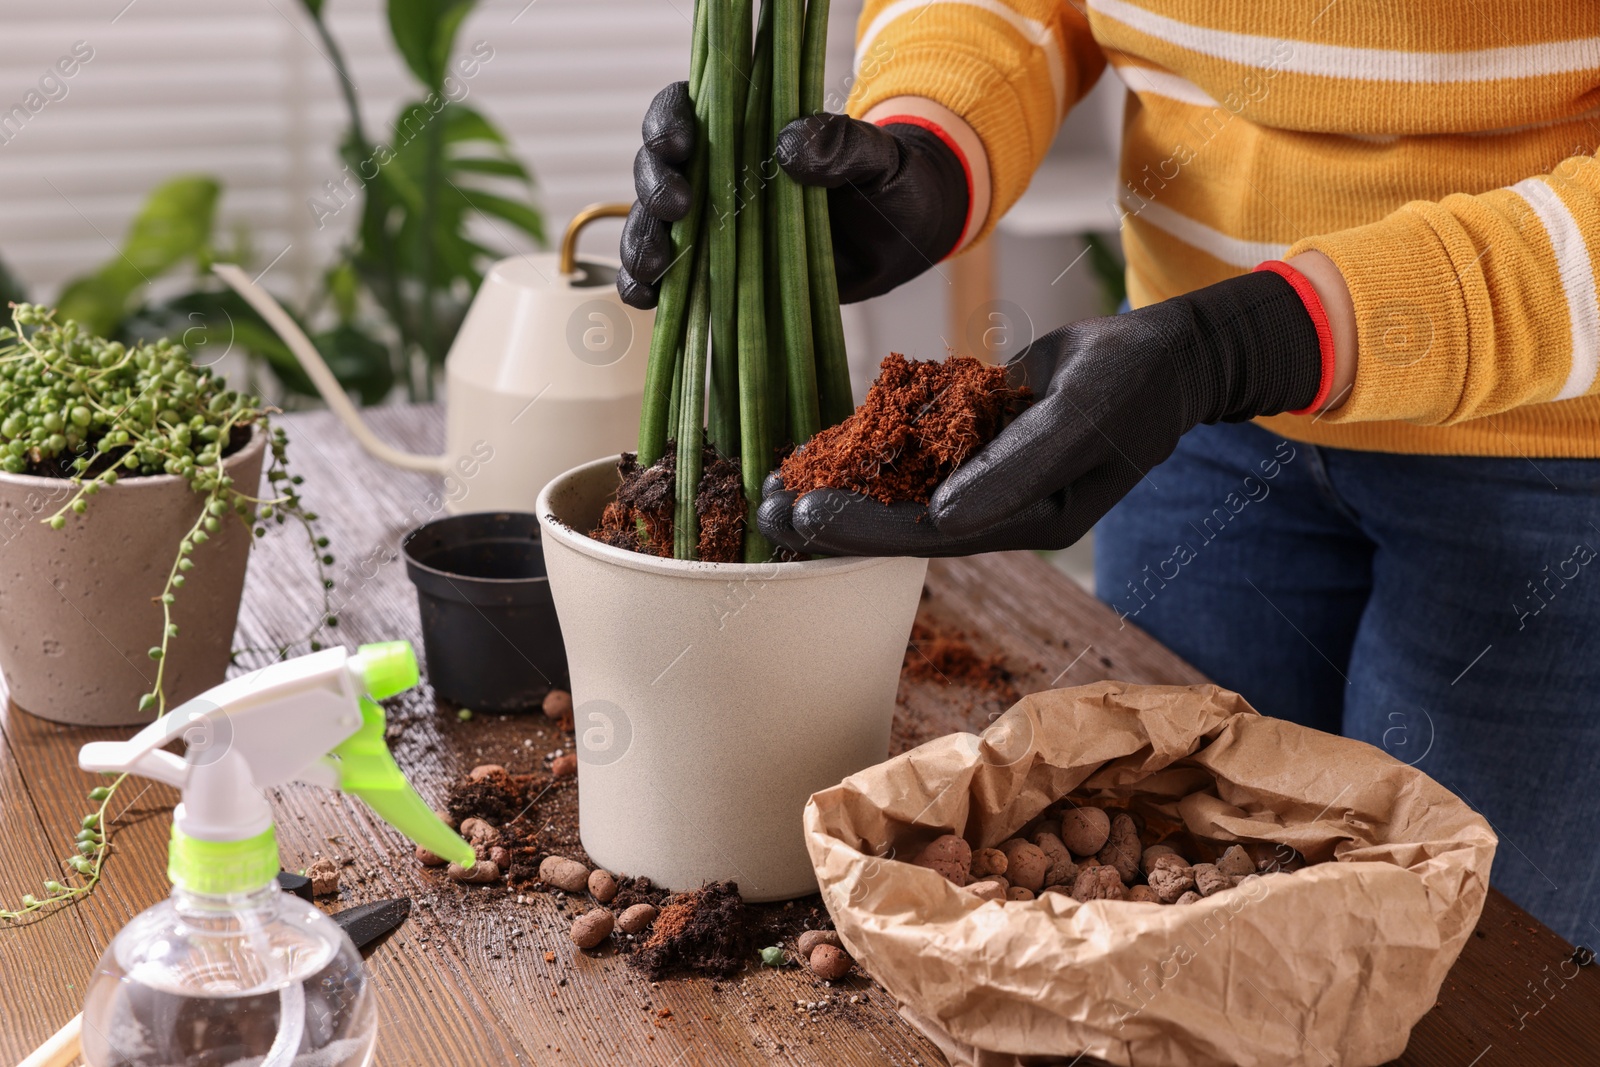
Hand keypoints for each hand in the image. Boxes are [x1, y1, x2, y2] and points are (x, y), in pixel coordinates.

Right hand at [617, 85, 969, 307]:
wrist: (900, 240)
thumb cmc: (888, 186)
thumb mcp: (878, 157)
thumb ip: (842, 143)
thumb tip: (789, 146)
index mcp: (744, 126)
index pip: (684, 109)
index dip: (668, 121)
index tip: (683, 145)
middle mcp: (714, 171)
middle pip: (654, 167)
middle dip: (653, 186)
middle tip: (677, 208)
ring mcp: (711, 225)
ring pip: (651, 224)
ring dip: (641, 242)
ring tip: (654, 267)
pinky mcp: (716, 272)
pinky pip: (666, 279)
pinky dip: (645, 288)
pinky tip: (646, 299)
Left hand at [758, 268, 1327, 556]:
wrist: (1164, 355)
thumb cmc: (1134, 386)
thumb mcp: (1080, 421)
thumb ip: (1014, 469)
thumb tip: (943, 519)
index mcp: (1029, 521)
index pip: (930, 535)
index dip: (862, 529)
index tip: (800, 517)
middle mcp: (1000, 508)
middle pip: (901, 522)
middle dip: (832, 518)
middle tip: (762, 510)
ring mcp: (988, 475)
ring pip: (898, 491)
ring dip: (837, 487)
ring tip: (769, 485)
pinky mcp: (978, 439)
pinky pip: (912, 450)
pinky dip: (865, 449)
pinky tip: (815, 445)